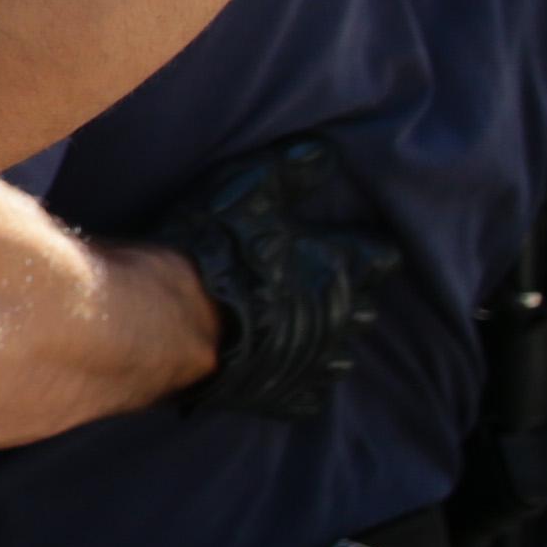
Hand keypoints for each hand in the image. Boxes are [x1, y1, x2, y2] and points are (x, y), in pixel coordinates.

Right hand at [145, 136, 403, 416]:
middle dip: (347, 298)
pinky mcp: (283, 394)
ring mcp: (313, 360)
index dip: (364, 248)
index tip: (350, 243)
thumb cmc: (213, 250)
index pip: (379, 255)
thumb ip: (291, 170)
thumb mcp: (249, 191)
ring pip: (340, 355)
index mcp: (338, 265)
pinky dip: (299, 385)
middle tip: (319, 287)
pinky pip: (309, 397)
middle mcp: (337, 315)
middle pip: (362, 309)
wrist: (167, 323)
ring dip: (325, 342)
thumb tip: (327, 150)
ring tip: (301, 332)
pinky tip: (283, 374)